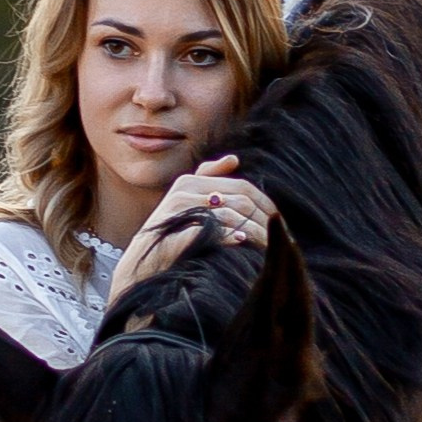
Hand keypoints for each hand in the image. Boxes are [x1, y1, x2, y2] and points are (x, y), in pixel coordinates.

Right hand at [109, 156, 277, 294]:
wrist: (142, 263)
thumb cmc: (169, 234)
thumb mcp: (187, 202)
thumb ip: (208, 178)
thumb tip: (234, 159)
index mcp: (191, 181)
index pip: (241, 186)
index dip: (264, 203)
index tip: (278, 221)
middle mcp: (185, 189)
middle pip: (241, 199)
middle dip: (263, 218)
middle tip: (279, 237)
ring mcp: (181, 208)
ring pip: (233, 213)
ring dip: (255, 231)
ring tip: (267, 246)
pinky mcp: (178, 229)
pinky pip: (214, 229)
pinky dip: (232, 236)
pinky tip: (241, 243)